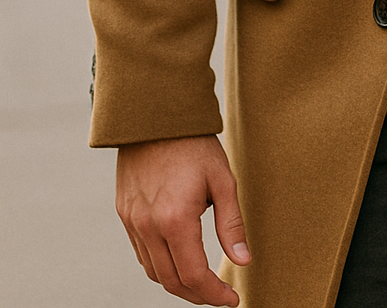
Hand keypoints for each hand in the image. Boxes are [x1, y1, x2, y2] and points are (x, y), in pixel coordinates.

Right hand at [116, 135, 248, 305]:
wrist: (155, 114)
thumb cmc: (193, 143)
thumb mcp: (222, 179)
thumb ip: (232, 224)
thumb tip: (243, 260)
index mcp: (175, 219)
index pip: (194, 275)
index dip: (214, 294)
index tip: (231, 299)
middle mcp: (148, 226)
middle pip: (171, 281)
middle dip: (197, 295)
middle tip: (219, 295)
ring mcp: (132, 221)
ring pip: (153, 271)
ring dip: (177, 283)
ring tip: (201, 281)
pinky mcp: (124, 214)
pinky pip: (141, 253)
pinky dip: (160, 265)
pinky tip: (177, 259)